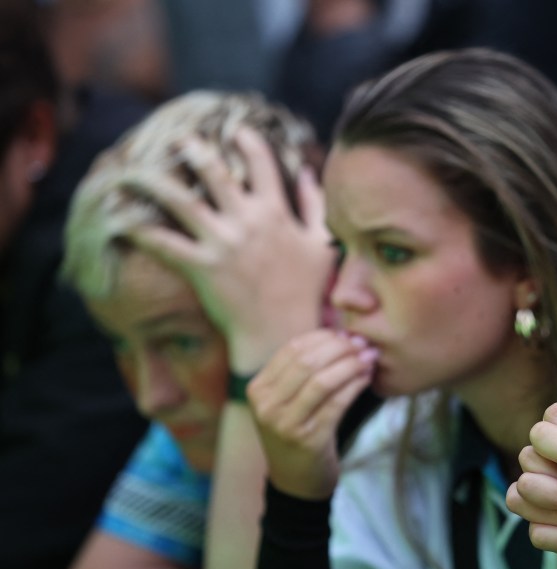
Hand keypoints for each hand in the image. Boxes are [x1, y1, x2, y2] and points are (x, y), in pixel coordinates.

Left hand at [123, 127, 336, 371]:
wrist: (282, 333)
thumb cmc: (305, 292)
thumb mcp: (321, 244)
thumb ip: (315, 205)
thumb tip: (307, 171)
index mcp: (276, 212)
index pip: (261, 164)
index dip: (248, 142)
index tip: (236, 131)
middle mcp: (247, 221)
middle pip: (213, 172)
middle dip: (192, 149)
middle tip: (178, 140)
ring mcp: (222, 243)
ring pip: (180, 201)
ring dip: (153, 181)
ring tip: (134, 170)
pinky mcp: (201, 268)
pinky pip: (164, 244)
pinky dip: (140, 230)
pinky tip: (120, 218)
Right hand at [247, 329, 377, 499]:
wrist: (296, 482)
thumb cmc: (298, 432)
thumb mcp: (287, 401)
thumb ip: (302, 371)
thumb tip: (339, 334)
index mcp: (257, 389)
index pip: (292, 349)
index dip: (323, 337)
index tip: (346, 334)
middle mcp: (266, 405)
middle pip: (307, 361)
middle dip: (340, 347)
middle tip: (363, 344)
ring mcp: (285, 424)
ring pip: (323, 380)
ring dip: (351, 364)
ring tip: (370, 358)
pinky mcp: (309, 439)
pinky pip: (337, 403)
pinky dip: (355, 386)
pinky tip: (367, 378)